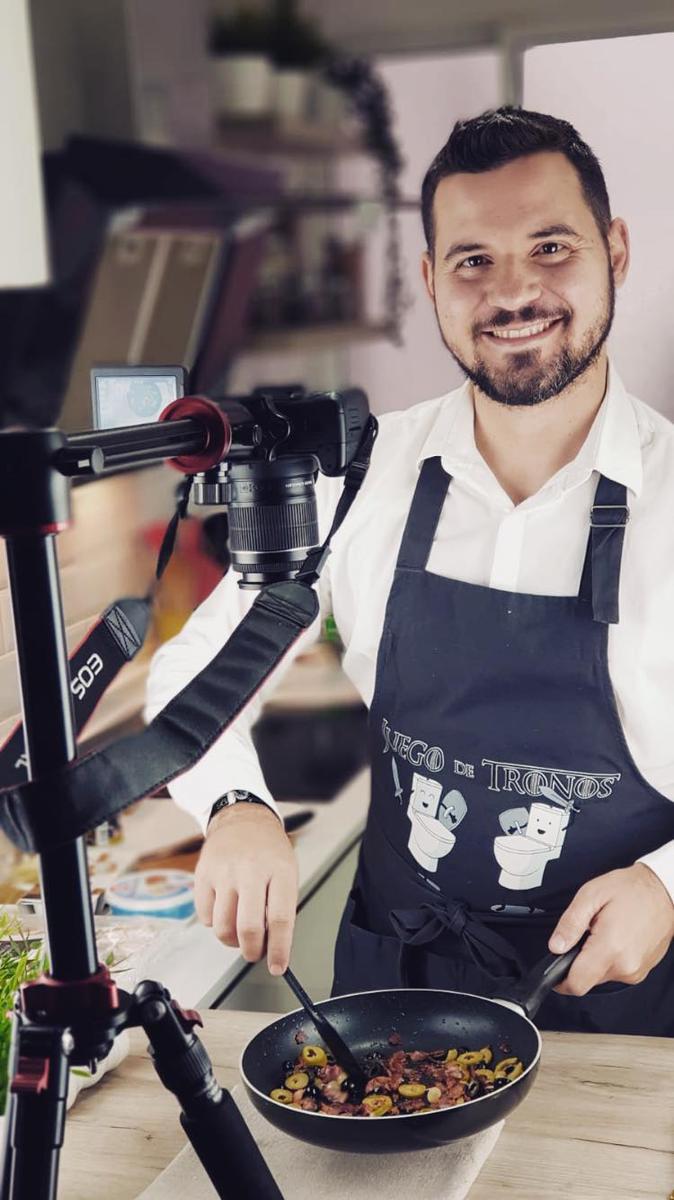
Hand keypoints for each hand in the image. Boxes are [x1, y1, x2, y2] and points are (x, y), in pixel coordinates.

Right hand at [194, 803, 297, 974]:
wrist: (242, 819)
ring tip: (240, 932)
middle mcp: (251, 870)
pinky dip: (215, 923)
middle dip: (252, 951)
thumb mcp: (286, 871)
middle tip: (255, 953)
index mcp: (279, 871)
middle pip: (248, 928)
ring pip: (223, 927)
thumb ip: (280, 907)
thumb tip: (272, 946)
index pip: (280, 919)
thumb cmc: (268, 850)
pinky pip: (206, 917)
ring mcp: (224, 872)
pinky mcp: (203, 874)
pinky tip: (225, 910)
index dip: (279, 949)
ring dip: (232, 941)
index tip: (278, 967)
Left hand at [548, 863, 673, 995]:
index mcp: (610, 948)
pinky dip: (610, 958)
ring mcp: (636, 970)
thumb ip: (569, 923)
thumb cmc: (632, 889)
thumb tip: (556, 946)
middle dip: (579, 961)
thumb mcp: (590, 895)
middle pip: (587, 980)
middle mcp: (625, 965)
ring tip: (604, 932)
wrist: (663, 890)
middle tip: (586, 935)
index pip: (577, 984)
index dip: (559, 980)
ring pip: (601, 976)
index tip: (553, 972)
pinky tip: (616, 938)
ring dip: (596, 958)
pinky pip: (617, 971)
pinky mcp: (642, 970)